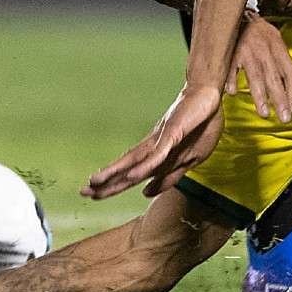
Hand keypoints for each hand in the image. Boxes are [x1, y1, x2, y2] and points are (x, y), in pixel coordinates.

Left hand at [83, 83, 224, 200]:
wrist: (208, 96)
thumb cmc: (198, 125)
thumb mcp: (187, 160)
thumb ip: (168, 177)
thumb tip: (146, 192)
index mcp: (155, 155)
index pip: (130, 173)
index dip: (112, 186)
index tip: (92, 196)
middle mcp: (153, 148)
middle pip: (126, 169)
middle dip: (106, 182)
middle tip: (83, 192)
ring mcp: (161, 141)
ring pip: (134, 161)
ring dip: (115, 173)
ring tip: (95, 182)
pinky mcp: (172, 134)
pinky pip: (157, 154)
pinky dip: (144, 166)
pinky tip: (132, 175)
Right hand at [228, 12, 291, 121]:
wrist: (234, 9)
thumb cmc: (256, 30)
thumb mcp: (273, 38)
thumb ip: (280, 59)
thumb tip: (289, 85)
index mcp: (278, 46)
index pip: (291, 71)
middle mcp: (264, 49)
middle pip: (275, 78)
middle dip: (281, 100)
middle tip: (285, 118)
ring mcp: (247, 50)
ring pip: (256, 77)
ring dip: (261, 97)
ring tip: (265, 113)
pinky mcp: (230, 51)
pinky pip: (230, 69)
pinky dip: (231, 81)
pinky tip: (232, 93)